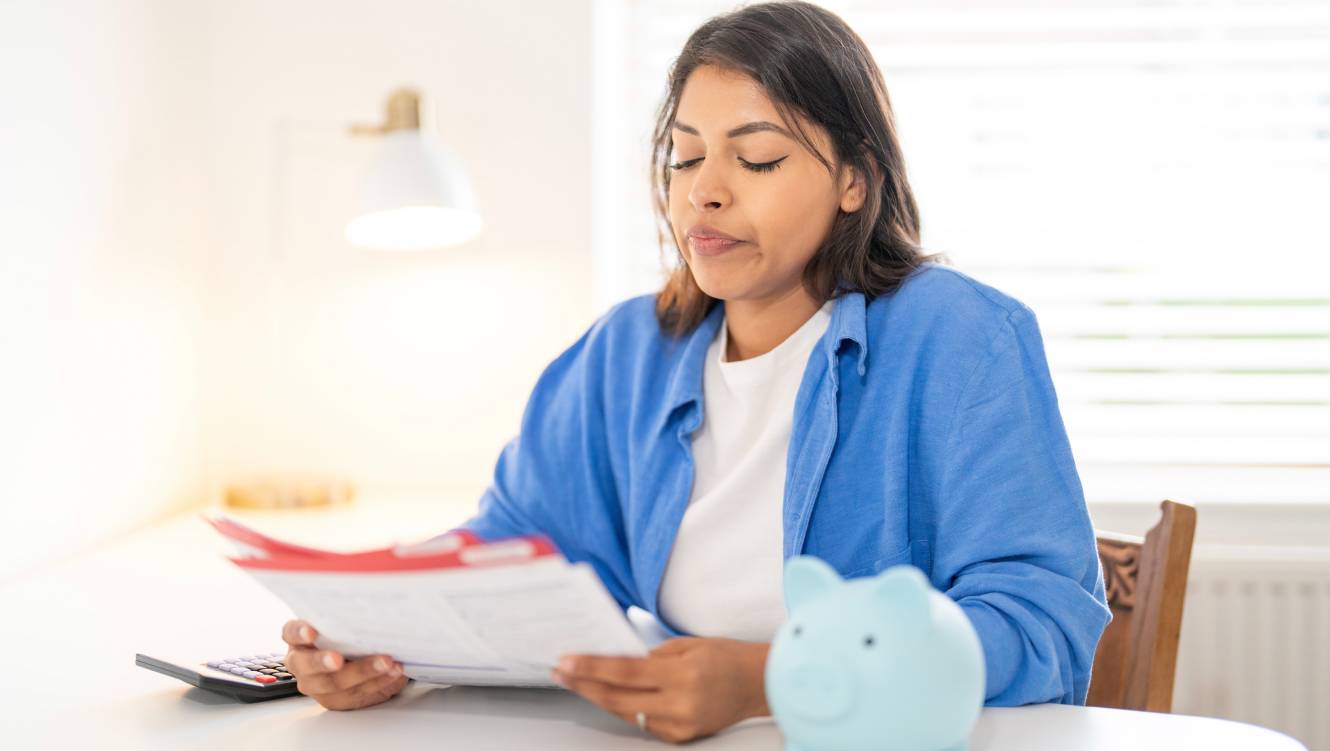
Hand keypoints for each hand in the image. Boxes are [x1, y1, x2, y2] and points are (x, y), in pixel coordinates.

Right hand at [281, 619, 407, 709]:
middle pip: (306, 665)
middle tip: (338, 659)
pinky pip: (354, 694)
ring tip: (386, 662)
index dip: (299, 632)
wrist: (357, 657)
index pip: (290, 632)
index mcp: (297, 638)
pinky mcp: (333, 700)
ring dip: (364, 672)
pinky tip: (393, 672)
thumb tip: (372, 599)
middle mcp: (300, 662)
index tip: (311, 632)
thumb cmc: (346, 632)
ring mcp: (315, 684)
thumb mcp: (344, 621)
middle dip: (324, 662)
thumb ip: (347, 614)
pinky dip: (378, 682)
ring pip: (334, 683)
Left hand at [551, 637, 770, 743]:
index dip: (591, 667)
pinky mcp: (680, 737)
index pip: (624, 672)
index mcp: (682, 676)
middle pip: (617, 699)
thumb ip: (650, 656)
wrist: (760, 684)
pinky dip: (625, 707)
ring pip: (626, 713)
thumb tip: (614, 661)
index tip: (566, 661)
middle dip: (584, 684)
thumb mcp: (687, 645)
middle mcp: (679, 705)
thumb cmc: (727, 657)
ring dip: (599, 697)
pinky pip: (643, 723)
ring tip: (577, 681)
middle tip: (561, 671)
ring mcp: (679, 726)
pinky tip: (610, 694)